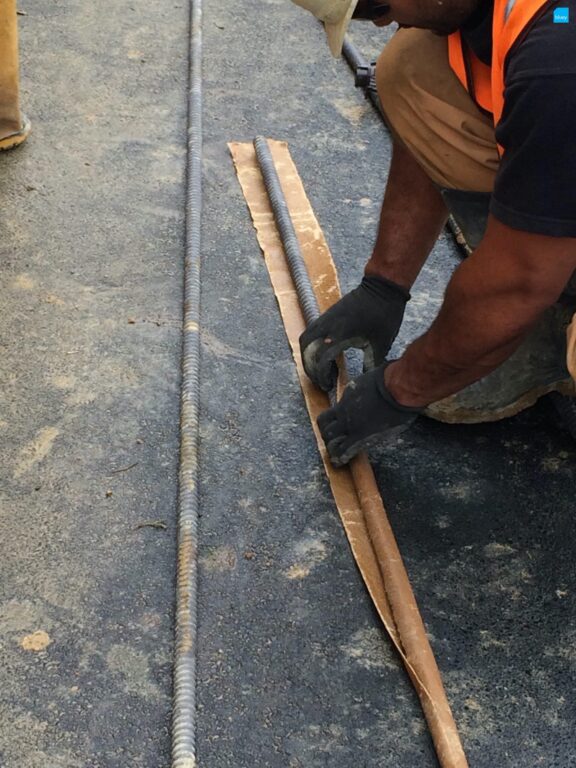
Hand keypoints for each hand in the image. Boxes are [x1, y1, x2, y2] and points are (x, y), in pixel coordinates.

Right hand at [299, 276, 408, 390]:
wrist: (382, 287)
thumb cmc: (384, 315)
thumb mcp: (381, 344)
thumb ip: (371, 364)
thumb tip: (365, 382)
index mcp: (340, 333)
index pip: (320, 359)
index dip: (321, 375)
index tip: (329, 386)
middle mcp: (328, 325)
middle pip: (306, 350)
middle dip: (310, 368)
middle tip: (321, 381)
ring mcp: (325, 318)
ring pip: (305, 340)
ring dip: (308, 357)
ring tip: (320, 370)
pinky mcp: (327, 315)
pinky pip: (311, 333)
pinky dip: (312, 347)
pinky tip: (324, 355)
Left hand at [317, 364, 420, 466]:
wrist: (397, 389)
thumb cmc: (391, 381)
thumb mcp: (371, 380)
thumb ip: (366, 389)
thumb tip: (369, 393)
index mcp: (348, 394)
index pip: (334, 409)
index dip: (334, 418)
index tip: (337, 423)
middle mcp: (344, 409)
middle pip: (324, 423)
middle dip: (326, 432)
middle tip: (332, 439)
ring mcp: (349, 423)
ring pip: (329, 437)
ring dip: (331, 445)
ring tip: (334, 453)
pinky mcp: (359, 436)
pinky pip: (344, 450)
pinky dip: (340, 457)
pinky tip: (339, 462)